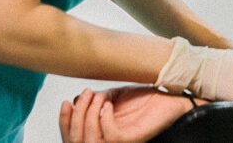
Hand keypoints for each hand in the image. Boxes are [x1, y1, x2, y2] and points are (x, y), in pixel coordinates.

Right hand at [60, 86, 198, 142]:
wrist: (168, 96)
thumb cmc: (143, 98)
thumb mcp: (113, 95)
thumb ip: (95, 99)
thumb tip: (76, 100)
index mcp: (100, 133)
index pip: (73, 137)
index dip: (64, 122)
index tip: (66, 101)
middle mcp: (108, 140)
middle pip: (77, 141)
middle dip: (76, 116)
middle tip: (87, 94)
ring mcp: (122, 141)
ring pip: (92, 141)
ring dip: (90, 116)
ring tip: (99, 98)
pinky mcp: (134, 138)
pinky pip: (113, 137)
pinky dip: (106, 119)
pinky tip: (110, 105)